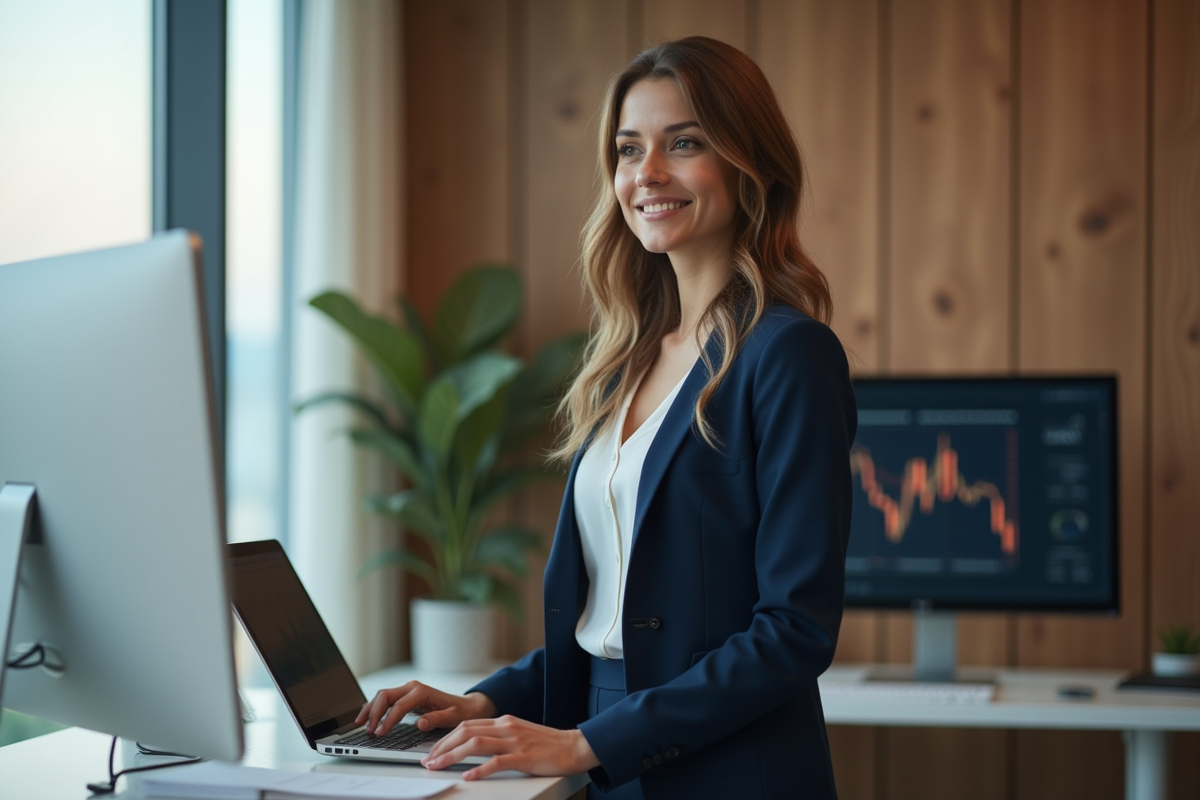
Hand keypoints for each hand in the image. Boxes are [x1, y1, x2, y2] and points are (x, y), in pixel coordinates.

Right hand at [355, 682, 496, 735]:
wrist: (468, 705)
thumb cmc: (462, 711)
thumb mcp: (453, 717)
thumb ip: (436, 719)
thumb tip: (420, 723)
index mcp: (422, 692)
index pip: (399, 706)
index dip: (387, 720)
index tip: (379, 733)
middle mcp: (412, 687)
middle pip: (385, 696)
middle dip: (373, 712)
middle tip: (368, 731)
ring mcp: (408, 690)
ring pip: (382, 695)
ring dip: (370, 708)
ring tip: (360, 724)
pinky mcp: (405, 696)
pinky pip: (385, 699)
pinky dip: (374, 707)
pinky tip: (366, 716)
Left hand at [421, 715, 600, 779]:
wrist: (574, 746)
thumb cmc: (547, 744)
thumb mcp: (518, 734)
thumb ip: (499, 736)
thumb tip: (474, 745)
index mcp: (503, 721)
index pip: (466, 725)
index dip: (446, 738)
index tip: (433, 751)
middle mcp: (506, 727)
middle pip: (465, 732)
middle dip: (442, 746)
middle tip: (428, 761)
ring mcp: (515, 741)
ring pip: (475, 744)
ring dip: (452, 756)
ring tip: (438, 767)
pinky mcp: (524, 757)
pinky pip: (497, 762)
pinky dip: (479, 770)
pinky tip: (468, 777)